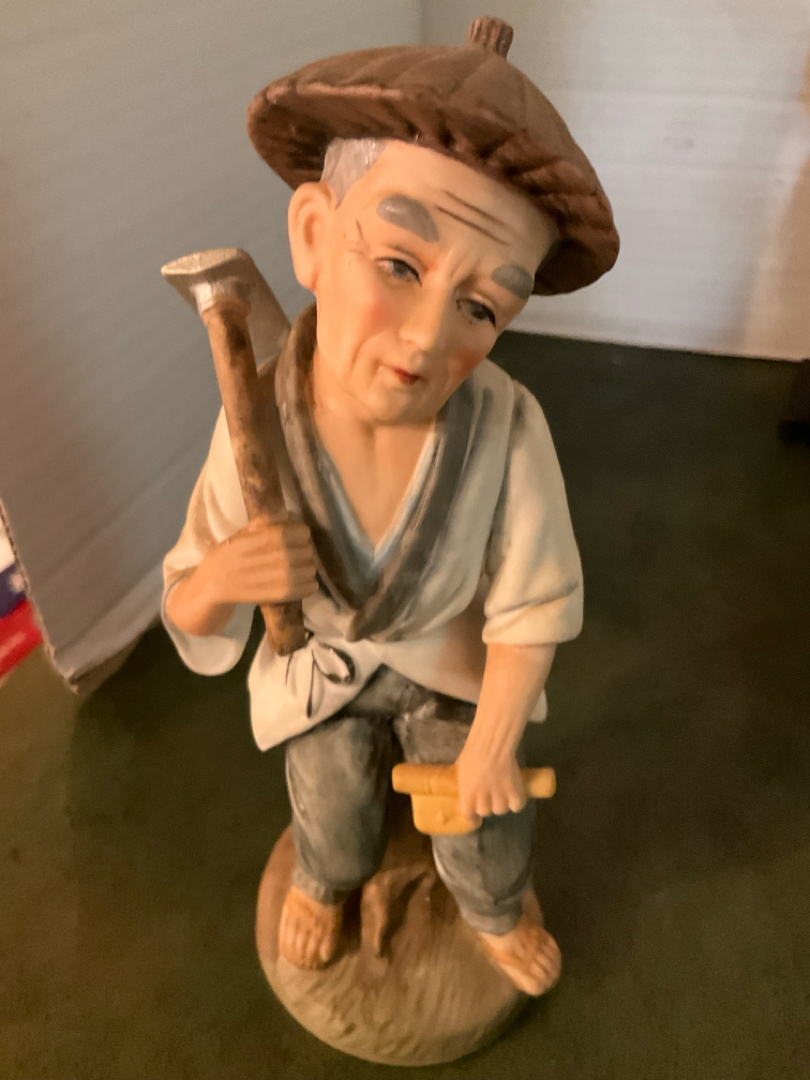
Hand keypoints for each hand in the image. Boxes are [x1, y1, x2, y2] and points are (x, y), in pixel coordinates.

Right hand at [200, 518, 317, 605]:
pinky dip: (307, 587)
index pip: (279, 535)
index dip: (298, 533)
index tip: (303, 533)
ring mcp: (256, 582)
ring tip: (308, 566)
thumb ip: (260, 525)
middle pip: (290, 554)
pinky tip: (310, 582)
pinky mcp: (264, 598)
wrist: (208, 588)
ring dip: (309, 568)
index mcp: (242, 543)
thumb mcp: (237, 536)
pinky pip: (292, 592)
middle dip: (305, 550)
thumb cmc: (226, 557)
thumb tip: (287, 515)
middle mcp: (248, 562)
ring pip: (295, 573)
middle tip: (307, 550)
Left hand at [456, 745, 526, 827]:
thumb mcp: (462, 770)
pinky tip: (514, 795)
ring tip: (502, 793)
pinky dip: (515, 802)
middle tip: (489, 796)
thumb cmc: (473, 753)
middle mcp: (483, 798)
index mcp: (467, 794)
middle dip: (487, 805)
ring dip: (501, 803)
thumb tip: (465, 793)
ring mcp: (499, 795)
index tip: (476, 820)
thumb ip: (465, 785)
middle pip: (486, 812)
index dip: (472, 820)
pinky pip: (516, 805)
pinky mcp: (514, 791)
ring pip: (501, 810)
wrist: (492, 744)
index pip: (469, 815)